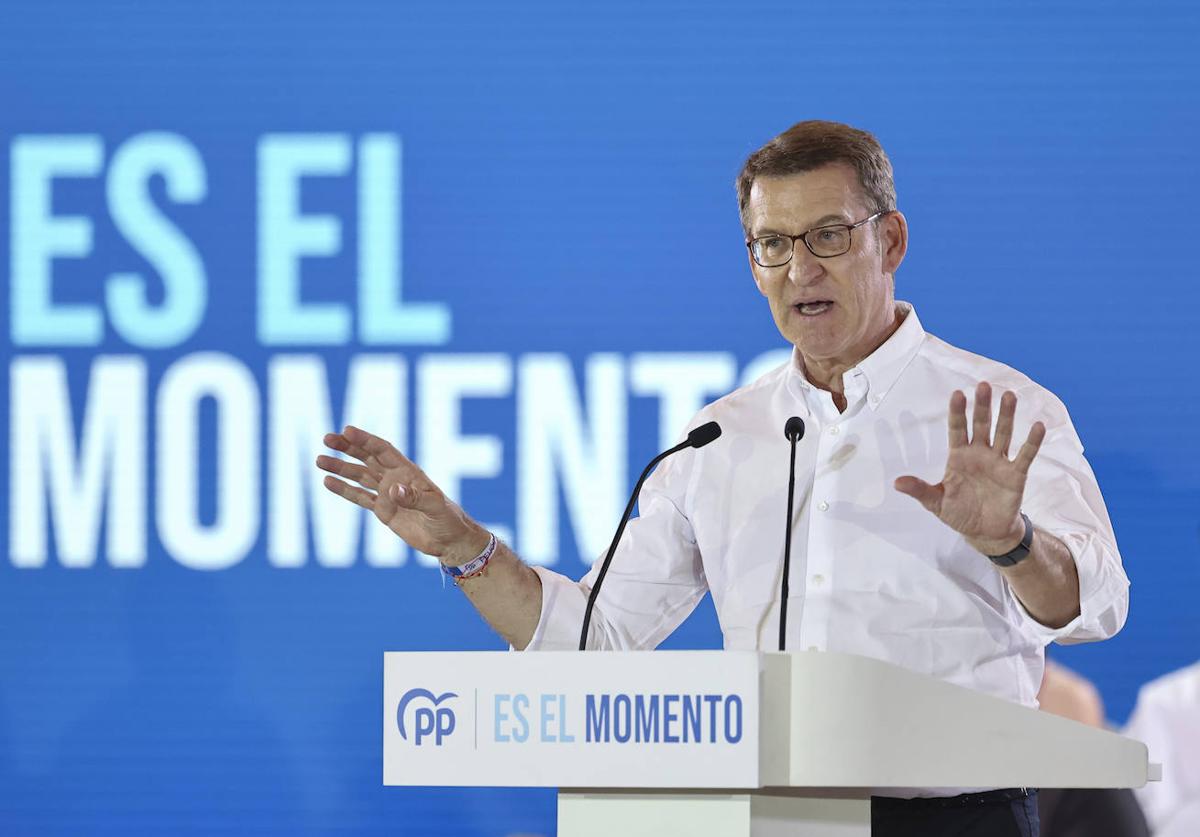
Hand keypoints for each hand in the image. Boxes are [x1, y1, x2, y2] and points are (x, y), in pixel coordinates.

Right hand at [316, 425, 490, 564]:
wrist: (449, 540)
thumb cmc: (448, 519)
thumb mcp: (435, 507)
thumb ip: (414, 498)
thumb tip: (393, 490)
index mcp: (409, 472)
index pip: (383, 451)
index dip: (366, 440)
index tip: (347, 431)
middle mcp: (395, 478)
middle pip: (367, 458)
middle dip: (347, 447)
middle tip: (327, 438)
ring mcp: (388, 494)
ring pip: (360, 476)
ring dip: (340, 467)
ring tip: (319, 459)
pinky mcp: (383, 511)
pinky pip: (360, 497)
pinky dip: (344, 490)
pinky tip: (327, 481)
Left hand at [894, 382, 1045, 555]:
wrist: (985, 533)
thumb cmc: (959, 513)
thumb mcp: (936, 502)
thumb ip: (920, 490)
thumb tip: (896, 482)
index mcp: (959, 457)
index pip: (957, 429)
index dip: (957, 412)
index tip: (958, 393)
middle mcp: (980, 454)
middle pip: (981, 425)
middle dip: (982, 406)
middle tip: (984, 385)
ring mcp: (999, 462)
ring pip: (1004, 434)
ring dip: (1007, 416)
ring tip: (1010, 396)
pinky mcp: (1016, 475)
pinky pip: (1025, 456)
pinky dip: (1032, 442)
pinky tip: (1038, 426)